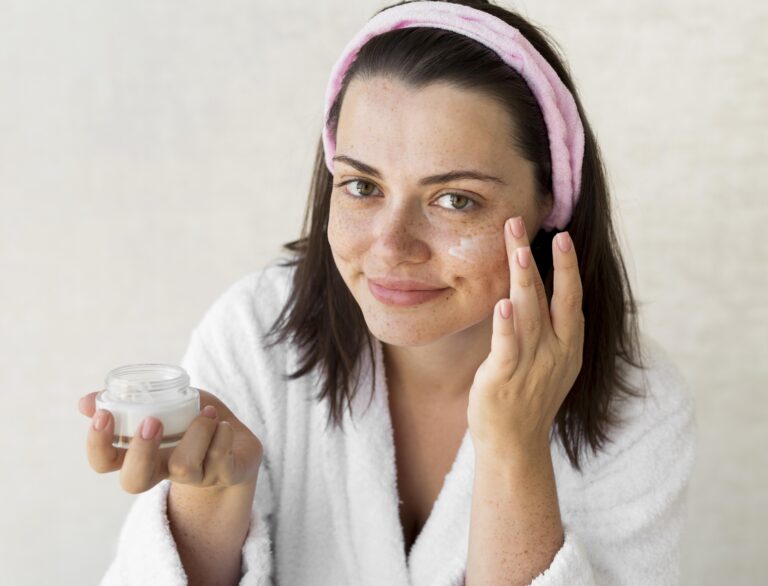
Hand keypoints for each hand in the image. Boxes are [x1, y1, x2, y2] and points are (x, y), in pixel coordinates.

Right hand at [78, 389, 262, 493]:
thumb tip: (85, 401)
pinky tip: (224, 424)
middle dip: (139, 451)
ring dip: (196, 433)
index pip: (104, 462)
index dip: (98, 445)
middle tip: (152, 421)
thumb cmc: (195, 422)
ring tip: (208, 413)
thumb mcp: (166, 405)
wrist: (239, 444)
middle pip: (134, 481)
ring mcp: (194, 477)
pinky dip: (221, 436)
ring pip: (184, 468)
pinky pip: (220, 462)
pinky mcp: (225, 476)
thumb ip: (132, 400)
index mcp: (143, 454)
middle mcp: (164, 470)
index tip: (104, 415)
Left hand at [467, 216, 584, 457]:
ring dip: (525, 280)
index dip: (567, 267)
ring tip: (518, 252)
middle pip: (553, 297)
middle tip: (524, 226)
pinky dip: (506, 324)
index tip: (561, 236)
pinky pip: (507, 346)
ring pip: (530, 314)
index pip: (571, 298)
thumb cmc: (527, 400)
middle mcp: (555, 351)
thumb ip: (548, 330)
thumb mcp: (549, 363)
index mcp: (568, 346)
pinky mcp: (505, 378)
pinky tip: (503, 302)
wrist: (514, 445)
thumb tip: (534, 293)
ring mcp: (532, 364)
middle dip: (544, 260)